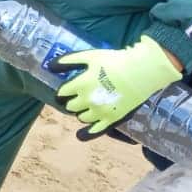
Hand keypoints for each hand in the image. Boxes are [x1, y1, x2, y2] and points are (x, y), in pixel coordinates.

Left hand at [55, 37, 180, 133]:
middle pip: (71, 106)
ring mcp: (100, 112)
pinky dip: (87, 133)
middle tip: (77, 97)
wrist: (141, 72)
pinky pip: (96, 130)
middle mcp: (87, 101)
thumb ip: (69, 61)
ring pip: (81, 117)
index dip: (62, 92)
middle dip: (71, 101)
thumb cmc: (115, 61)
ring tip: (87, 107)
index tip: (64, 91)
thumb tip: (50, 66)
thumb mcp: (89, 56)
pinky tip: (80, 135)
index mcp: (80, 85)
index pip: (63, 93)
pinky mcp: (112, 119)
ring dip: (81, 112)